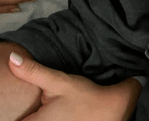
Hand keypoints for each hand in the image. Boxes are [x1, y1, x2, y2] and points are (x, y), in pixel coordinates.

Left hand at [7, 53, 142, 120]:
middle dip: (25, 113)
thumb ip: (33, 71)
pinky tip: (54, 111)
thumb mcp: (58, 81)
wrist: (111, 109)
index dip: (16, 111)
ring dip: (35, 115)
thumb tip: (12, 59)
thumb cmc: (85, 97)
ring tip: (48, 105)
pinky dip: (45, 118)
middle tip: (40, 101)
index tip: (26, 101)